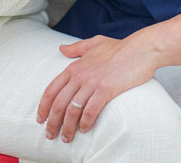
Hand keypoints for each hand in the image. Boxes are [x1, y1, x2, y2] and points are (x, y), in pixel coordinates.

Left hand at [36, 33, 158, 142]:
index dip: (43, 106)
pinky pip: (90, 111)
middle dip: (52, 122)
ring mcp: (92, 82)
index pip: (52, 89)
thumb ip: (76, 48)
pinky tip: (84, 130)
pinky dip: (85, 123)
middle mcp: (80, 75)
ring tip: (67, 138)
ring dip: (68, 128)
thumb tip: (61, 49)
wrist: (140, 49)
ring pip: (72, 110)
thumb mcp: (93, 43)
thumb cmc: (118, 47)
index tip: (40, 119)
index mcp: (74, 66)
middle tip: (50, 135)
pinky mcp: (106, 90)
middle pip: (59, 103)